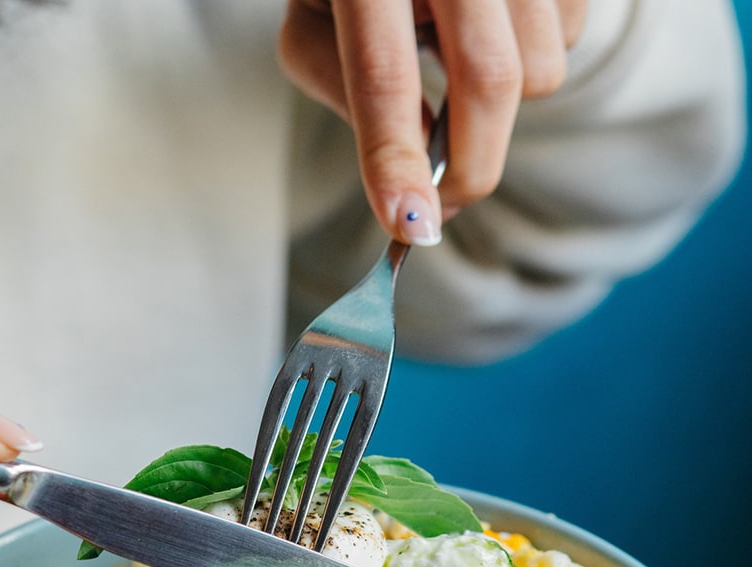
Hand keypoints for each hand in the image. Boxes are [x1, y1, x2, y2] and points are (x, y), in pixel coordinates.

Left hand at [279, 0, 586, 243]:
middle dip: (469, 168)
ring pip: (540, 72)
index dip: (397, 161)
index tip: (413, 227)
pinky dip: (534, 55)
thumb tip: (411, 178)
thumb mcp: (314, 19)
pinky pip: (571, 38)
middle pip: (488, 83)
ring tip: (461, 60)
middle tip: (443, 202)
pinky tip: (496, 25)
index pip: (384, 77)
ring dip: (504, 103)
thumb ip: (348, 93)